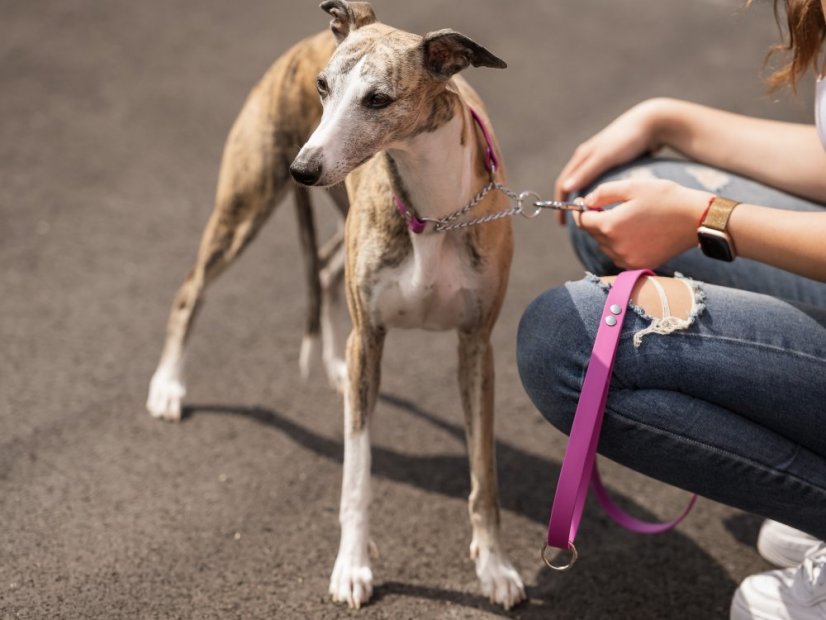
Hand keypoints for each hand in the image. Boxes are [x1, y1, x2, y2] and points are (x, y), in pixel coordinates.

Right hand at [554, 99, 669, 224]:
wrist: (652, 123)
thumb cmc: (627, 140)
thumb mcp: (605, 157)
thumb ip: (586, 173)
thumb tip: (566, 189)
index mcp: (582, 157)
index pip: (563, 184)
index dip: (561, 204)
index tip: (563, 223)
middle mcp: (587, 158)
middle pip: (573, 185)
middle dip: (570, 204)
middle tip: (576, 223)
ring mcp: (600, 159)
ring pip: (587, 184)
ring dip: (584, 199)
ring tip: (590, 216)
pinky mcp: (614, 161)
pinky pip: (601, 182)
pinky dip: (598, 194)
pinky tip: (607, 203)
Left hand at [574, 179, 711, 268]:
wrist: (696, 219)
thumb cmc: (665, 198)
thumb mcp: (632, 187)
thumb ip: (602, 193)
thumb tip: (585, 202)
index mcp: (610, 225)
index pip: (582, 221)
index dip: (581, 210)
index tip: (586, 204)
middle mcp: (615, 246)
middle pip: (592, 234)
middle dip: (595, 220)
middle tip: (607, 208)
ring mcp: (627, 259)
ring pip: (604, 246)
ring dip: (607, 234)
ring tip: (626, 220)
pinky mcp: (638, 265)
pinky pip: (617, 256)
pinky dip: (619, 246)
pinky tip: (633, 234)